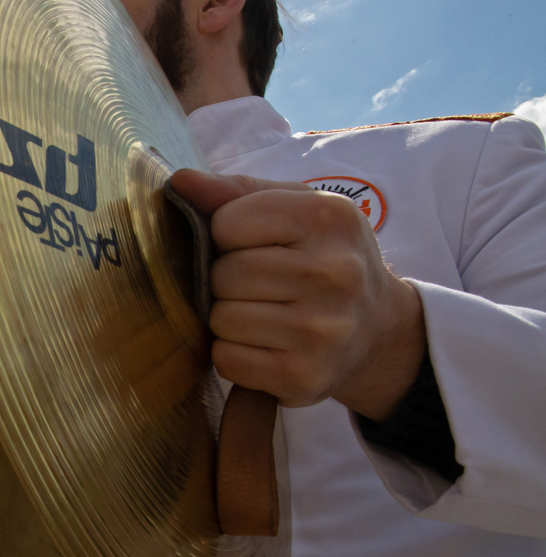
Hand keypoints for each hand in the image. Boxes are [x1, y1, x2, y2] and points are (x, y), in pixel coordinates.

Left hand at [169, 169, 425, 420]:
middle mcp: (334, 273)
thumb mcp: (296, 210)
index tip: (252, 244)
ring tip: (263, 314)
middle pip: (224, 274)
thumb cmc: (321, 258)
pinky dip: (232, 354)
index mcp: (330, 217)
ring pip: (222, 318)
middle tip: (258, 286)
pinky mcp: (303, 375)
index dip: (226, 235)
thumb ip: (236, 192)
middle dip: (226, 280)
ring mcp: (322, 329)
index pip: (227, 222)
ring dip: (228, 318)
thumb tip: (180, 182)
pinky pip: (227, 359)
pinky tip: (262, 345)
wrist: (377, 330)